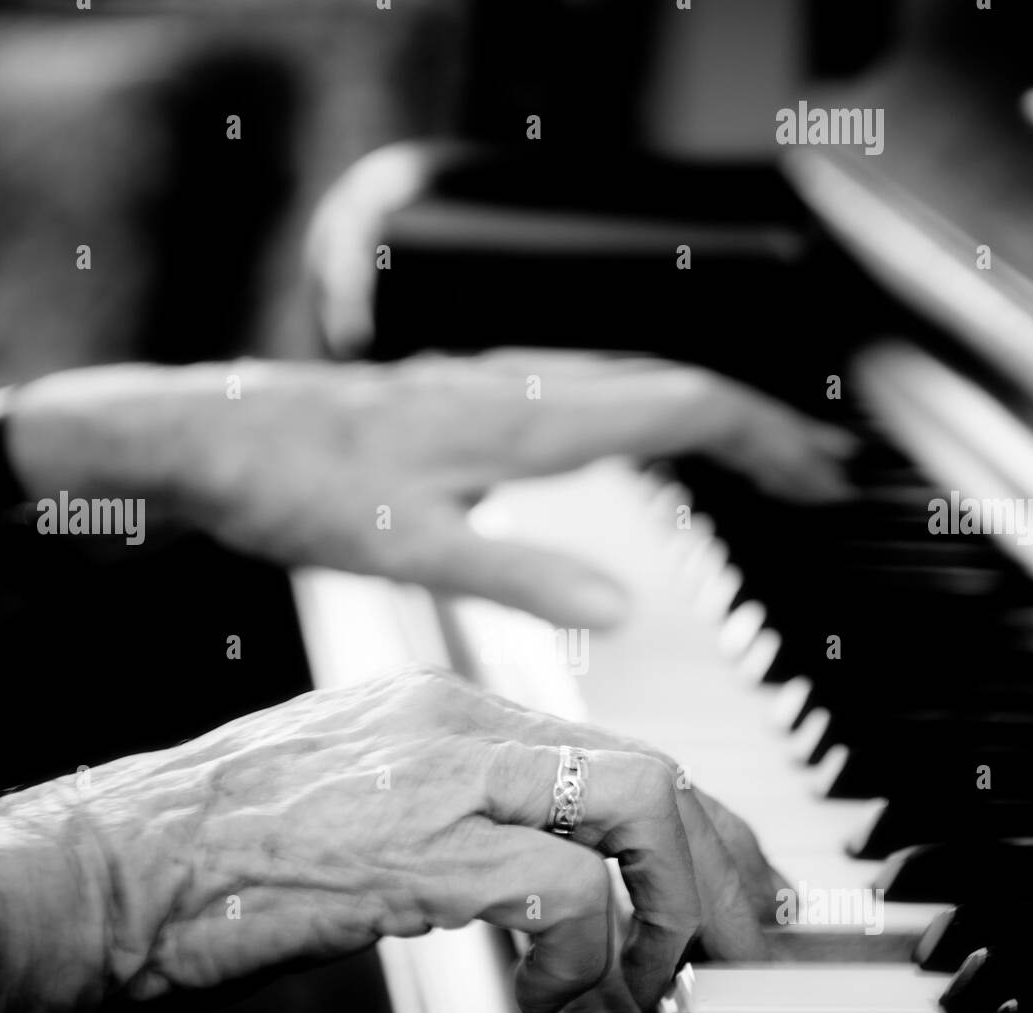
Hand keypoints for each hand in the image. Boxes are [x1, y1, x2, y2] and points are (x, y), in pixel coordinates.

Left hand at [10, 352, 854, 626]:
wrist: (206, 436)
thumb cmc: (292, 485)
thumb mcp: (409, 548)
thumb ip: (521, 574)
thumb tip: (625, 605)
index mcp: (526, 420)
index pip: (684, 408)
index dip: (767, 441)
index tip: (826, 478)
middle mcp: (520, 391)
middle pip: (674, 390)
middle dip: (758, 430)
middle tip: (820, 474)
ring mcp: (494, 390)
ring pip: (631, 387)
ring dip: (705, 421)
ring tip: (758, 459)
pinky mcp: (466, 404)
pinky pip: (586, 398)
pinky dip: (644, 420)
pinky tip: (634, 447)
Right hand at [89, 668, 786, 1012]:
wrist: (107, 866)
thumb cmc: (215, 849)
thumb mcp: (361, 803)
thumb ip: (459, 818)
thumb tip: (549, 877)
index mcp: (445, 706)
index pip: (615, 747)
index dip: (696, 825)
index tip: (732, 884)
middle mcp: (457, 719)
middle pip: (655, 767)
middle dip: (723, 866)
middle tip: (743, 942)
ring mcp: (441, 772)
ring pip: (641, 803)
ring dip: (671, 910)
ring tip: (648, 984)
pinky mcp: (419, 844)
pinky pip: (567, 891)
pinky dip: (585, 957)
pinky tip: (551, 1000)